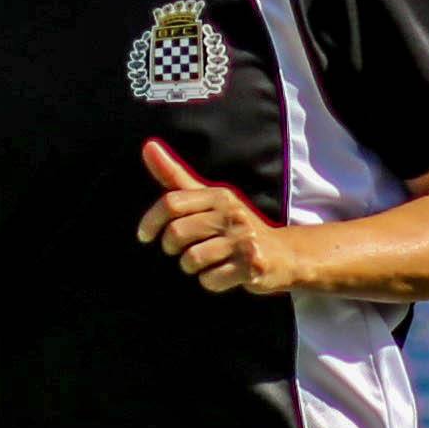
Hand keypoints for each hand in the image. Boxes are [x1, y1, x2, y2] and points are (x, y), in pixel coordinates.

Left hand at [135, 139, 296, 294]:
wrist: (283, 253)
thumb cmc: (236, 225)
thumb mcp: (209, 198)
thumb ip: (175, 176)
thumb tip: (148, 146)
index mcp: (219, 195)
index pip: (171, 202)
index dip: (150, 221)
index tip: (145, 236)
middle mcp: (232, 214)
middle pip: (177, 234)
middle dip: (172, 248)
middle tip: (182, 251)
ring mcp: (244, 240)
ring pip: (191, 259)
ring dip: (191, 267)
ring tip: (206, 262)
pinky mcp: (252, 266)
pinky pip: (210, 280)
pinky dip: (210, 281)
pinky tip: (223, 274)